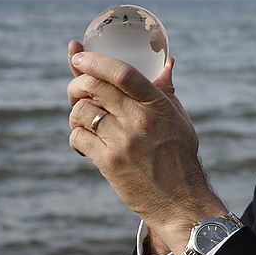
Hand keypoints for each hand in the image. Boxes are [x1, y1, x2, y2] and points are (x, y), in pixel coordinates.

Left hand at [66, 41, 225, 254]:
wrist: (180, 199)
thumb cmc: (180, 156)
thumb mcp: (179, 119)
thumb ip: (167, 91)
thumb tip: (167, 63)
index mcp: (157, 105)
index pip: (123, 73)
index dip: (96, 60)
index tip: (78, 55)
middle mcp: (139, 120)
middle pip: (95, 87)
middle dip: (77, 83)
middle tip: (76, 89)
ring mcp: (123, 141)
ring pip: (81, 111)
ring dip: (75, 112)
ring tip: (83, 119)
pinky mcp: (109, 162)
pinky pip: (78, 137)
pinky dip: (75, 136)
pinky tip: (83, 142)